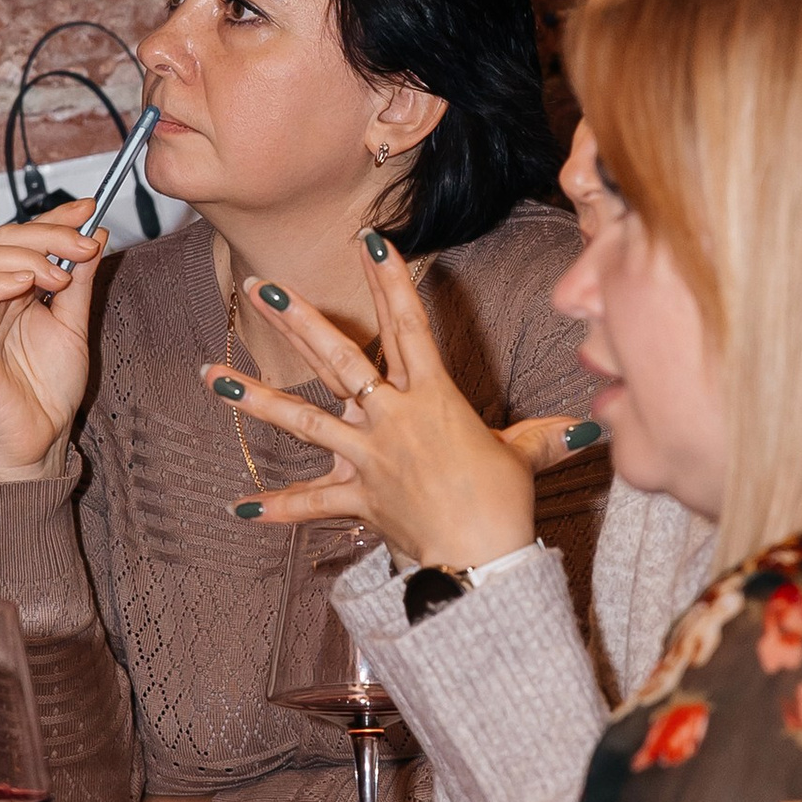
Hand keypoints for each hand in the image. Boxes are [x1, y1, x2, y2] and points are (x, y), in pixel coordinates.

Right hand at [0, 208, 107, 480]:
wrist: (41, 439)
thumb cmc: (50, 388)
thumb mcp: (74, 324)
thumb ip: (79, 282)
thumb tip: (95, 234)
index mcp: (11, 290)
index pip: (23, 237)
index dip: (54, 217)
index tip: (90, 208)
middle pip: (1, 239)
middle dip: (47, 233)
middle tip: (85, 244)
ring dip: (25, 255)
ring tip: (60, 276)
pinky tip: (29, 283)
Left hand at [204, 234, 597, 569]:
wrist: (483, 560)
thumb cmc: (506, 504)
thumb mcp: (527, 457)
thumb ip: (546, 436)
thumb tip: (590, 427)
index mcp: (433, 397)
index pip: (408, 325)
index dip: (390, 280)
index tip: (370, 240)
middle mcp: (393, 418)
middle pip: (339, 359)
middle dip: (298, 319)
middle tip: (259, 286)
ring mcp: (369, 457)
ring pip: (304, 419)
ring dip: (257, 396)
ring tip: (212, 375)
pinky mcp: (358, 499)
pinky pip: (311, 504)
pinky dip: (276, 508)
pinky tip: (237, 508)